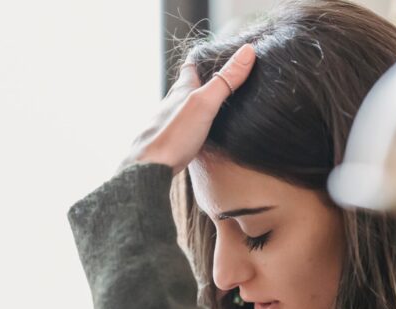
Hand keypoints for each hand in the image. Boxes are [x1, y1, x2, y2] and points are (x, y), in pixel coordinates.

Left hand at [119, 43, 256, 174]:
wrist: (148, 169)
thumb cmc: (173, 136)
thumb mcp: (204, 104)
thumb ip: (225, 80)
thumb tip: (247, 51)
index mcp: (181, 89)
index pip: (192, 64)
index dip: (206, 56)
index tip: (222, 53)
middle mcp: (173, 102)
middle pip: (190, 84)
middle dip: (206, 79)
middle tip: (226, 77)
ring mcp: (171, 121)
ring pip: (187, 105)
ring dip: (201, 101)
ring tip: (219, 102)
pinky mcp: (172, 140)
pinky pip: (187, 125)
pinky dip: (198, 122)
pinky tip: (204, 131)